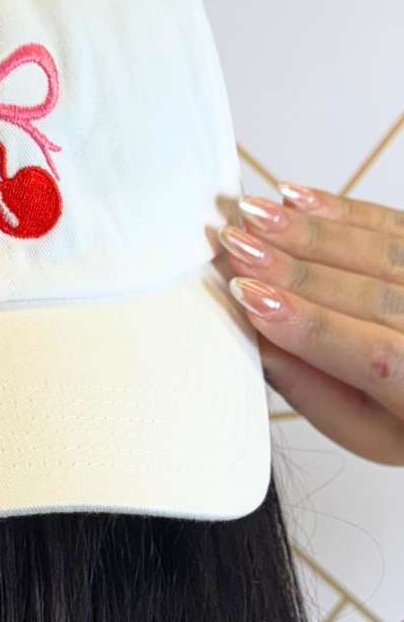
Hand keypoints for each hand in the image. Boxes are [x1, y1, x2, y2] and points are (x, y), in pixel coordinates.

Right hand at [218, 183, 403, 465]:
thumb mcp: (356, 424)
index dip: (306, 324)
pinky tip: (293, 197)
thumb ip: (304, 381)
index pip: (371, 354)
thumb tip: (248, 329)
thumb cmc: (397, 414)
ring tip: (250, 213)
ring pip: (379, 252)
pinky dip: (338, 209)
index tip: (249, 297)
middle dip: (292, 269)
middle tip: (235, 246)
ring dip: (307, 230)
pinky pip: (389, 224)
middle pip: (370, 295)